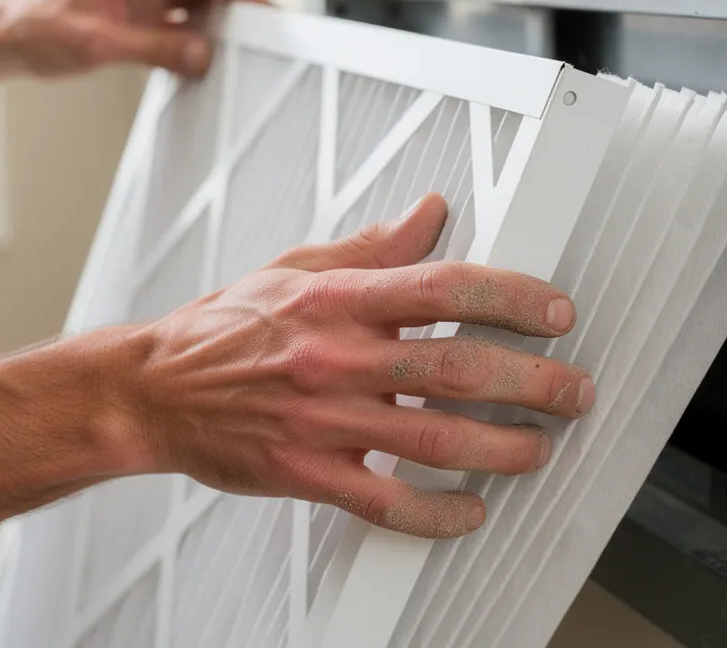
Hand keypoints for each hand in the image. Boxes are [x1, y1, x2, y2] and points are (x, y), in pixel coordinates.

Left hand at [0, 0, 267, 77]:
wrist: (1, 40)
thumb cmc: (34, 29)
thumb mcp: (99, 44)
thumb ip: (155, 49)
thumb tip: (201, 54)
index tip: (266, 6)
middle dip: (233, 9)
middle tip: (261, 35)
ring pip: (190, 6)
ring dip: (211, 29)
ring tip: (234, 53)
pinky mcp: (132, 15)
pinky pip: (174, 24)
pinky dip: (190, 41)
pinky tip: (199, 60)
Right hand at [102, 193, 594, 538]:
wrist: (152, 390)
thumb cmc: (224, 330)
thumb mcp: (297, 269)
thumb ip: (374, 247)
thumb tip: (432, 214)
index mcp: (339, 300)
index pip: (444, 288)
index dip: (512, 298)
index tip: (555, 311)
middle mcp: (338, 357)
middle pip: (458, 369)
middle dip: (533, 381)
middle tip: (573, 390)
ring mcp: (324, 418)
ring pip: (435, 438)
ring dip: (503, 447)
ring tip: (538, 447)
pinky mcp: (308, 471)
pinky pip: (386, 501)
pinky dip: (437, 512)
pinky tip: (470, 509)